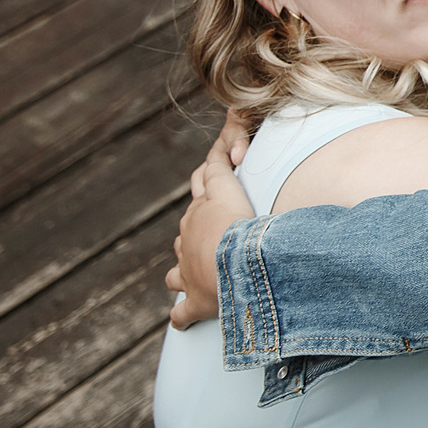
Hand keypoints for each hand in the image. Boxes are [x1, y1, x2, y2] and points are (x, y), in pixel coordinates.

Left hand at [163, 121, 257, 328]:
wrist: (237, 265)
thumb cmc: (249, 225)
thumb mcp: (238, 182)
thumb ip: (239, 143)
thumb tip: (239, 106)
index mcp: (207, 204)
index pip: (208, 179)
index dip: (216, 169)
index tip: (222, 162)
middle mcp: (191, 234)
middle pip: (189, 220)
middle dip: (197, 220)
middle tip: (205, 223)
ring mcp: (188, 269)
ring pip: (178, 265)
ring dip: (184, 265)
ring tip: (191, 269)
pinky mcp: (192, 300)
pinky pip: (181, 311)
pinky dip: (181, 315)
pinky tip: (180, 320)